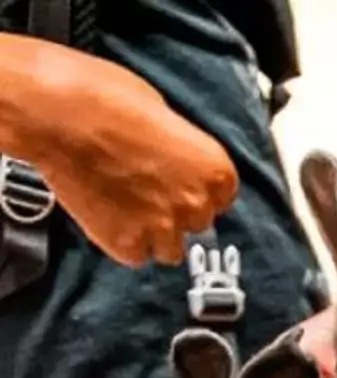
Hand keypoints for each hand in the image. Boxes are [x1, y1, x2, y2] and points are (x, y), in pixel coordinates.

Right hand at [14, 46, 235, 264]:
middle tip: (140, 190)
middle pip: (196, 224)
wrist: (51, 113)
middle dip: (172, 210)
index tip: (174, 183)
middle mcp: (197, 204)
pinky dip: (122, 242)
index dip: (193, 190)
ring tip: (123, 206)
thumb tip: (175, 157)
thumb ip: (178, 146)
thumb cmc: (100, 98)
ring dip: (152, 234)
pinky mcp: (127, 244)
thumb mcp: (160, 112)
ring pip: (170, 249)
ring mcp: (163, 228)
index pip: (220, 198)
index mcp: (215, 171)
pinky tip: (106, 216)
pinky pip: (135, 256)